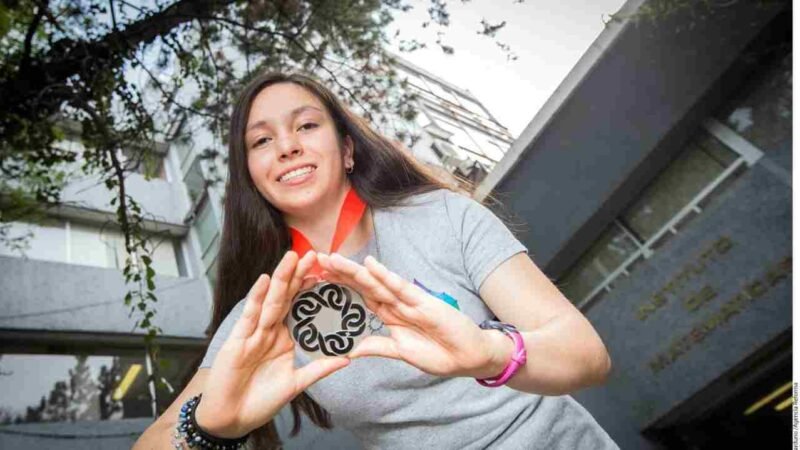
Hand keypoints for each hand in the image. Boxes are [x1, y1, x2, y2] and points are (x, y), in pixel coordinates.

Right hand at [195, 250, 349, 437]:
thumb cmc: (260, 401)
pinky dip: (257, 298)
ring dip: (281, 278)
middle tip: (313, 254)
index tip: (327, 272)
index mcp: (284, 339)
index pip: (301, 309)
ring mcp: (253, 333)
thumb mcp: (296, 384)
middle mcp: (269, 331)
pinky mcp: (238, 340)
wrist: (232, 419)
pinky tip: (265, 279)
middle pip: (287, 298)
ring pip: (271, 301)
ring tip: (293, 256)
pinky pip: (250, 315)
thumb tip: (347, 358)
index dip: (312, 291)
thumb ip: (319, 369)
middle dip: (298, 276)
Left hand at [316, 253, 512, 378]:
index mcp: (390, 315)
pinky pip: (401, 288)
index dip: (339, 288)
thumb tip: (350, 350)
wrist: (468, 357)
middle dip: (341, 273)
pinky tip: (371, 265)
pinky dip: (386, 276)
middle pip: (363, 285)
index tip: (318, 279)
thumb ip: (377, 347)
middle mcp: (396, 304)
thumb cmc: (438, 354)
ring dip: (355, 271)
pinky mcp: (425, 302)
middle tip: (317, 259)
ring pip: (377, 282)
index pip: (359, 297)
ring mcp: (410, 301)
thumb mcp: (401, 353)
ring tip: (334, 259)